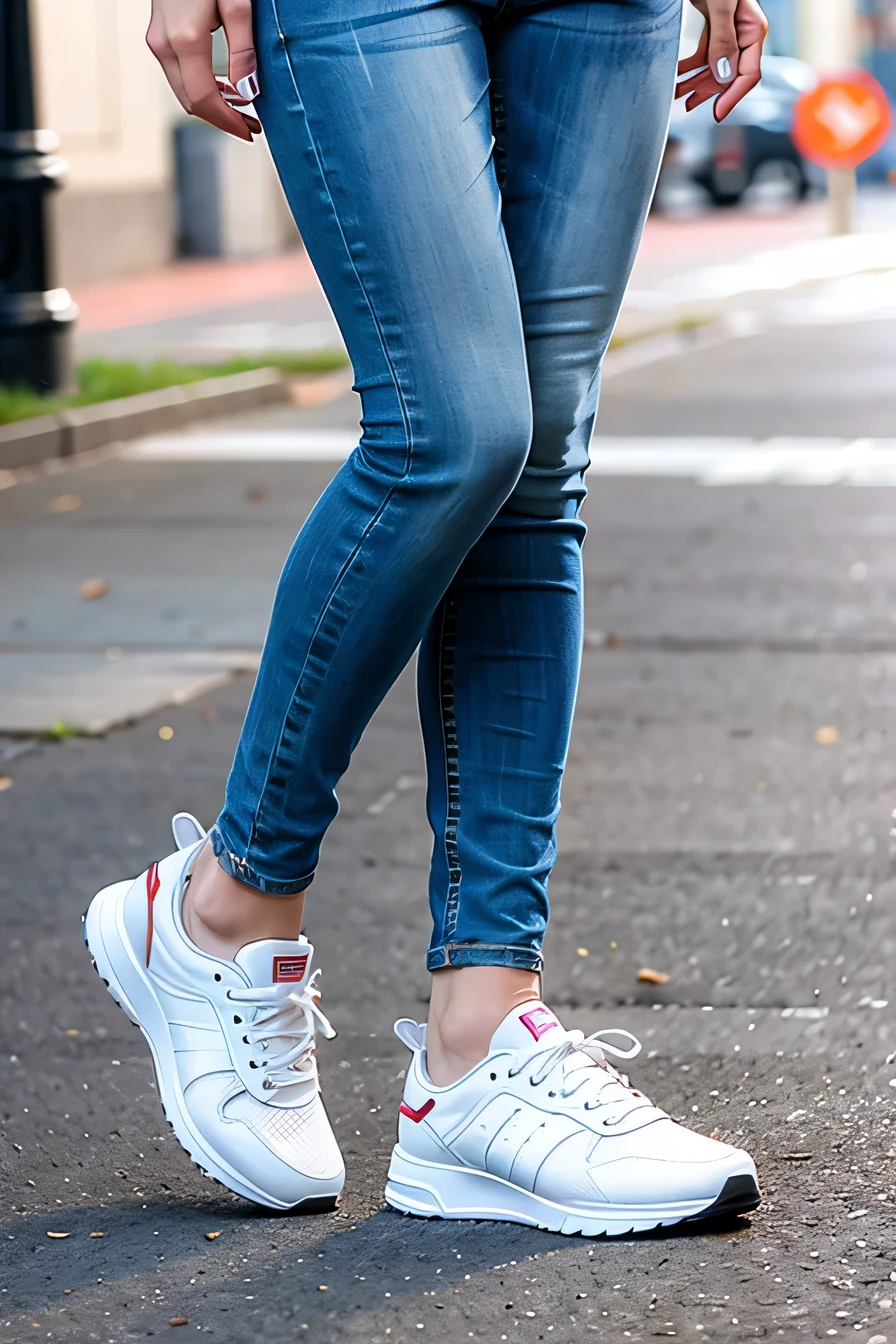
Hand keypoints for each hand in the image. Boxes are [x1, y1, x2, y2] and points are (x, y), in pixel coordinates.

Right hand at [147, 0, 260, 141]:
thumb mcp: (237, 3)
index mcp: (185, 40)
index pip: (205, 99)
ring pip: (182, 89)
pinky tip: (222, 87)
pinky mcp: (157, 33)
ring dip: (210, 104)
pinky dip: (199, 86)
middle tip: (250, 125)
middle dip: (221, 119)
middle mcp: (164, 44)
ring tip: (240, 109)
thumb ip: (243, 49)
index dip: (228, 122)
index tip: (250, 131)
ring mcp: (157, 39)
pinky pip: (177, 73)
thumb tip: (247, 93)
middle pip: (190, 101)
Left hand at [676, 0, 768, 122]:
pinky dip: (690, 67)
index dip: (733, 96)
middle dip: (708, 92)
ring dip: (695, 83)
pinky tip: (676, 76)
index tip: (715, 114)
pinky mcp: (712, 26)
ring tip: (675, 95)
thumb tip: (725, 77)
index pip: (748, 73)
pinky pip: (703, 54)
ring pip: (714, 67)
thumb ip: (723, 40)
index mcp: (752, 30)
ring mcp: (727, 30)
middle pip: (729, 75)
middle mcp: (742, 33)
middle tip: (686, 107)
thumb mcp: (721, 5)